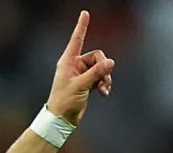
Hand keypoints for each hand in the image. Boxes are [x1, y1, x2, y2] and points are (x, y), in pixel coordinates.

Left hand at [45, 11, 114, 126]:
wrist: (61, 119)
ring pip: (101, 67)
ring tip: (104, 89)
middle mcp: (74, 65)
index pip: (77, 39)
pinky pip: (100, 76)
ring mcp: (81, 73)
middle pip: (97, 56)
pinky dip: (104, 83)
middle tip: (104, 80)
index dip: (81, 26)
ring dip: (105, 77)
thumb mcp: (81, 85)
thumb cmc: (64, 101)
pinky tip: (104, 93)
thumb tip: (111, 62)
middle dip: (103, 67)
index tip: (85, 13)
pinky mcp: (86, 82)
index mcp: (68, 61)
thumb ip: (96, 73)